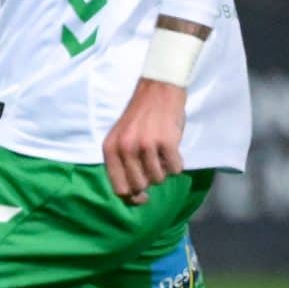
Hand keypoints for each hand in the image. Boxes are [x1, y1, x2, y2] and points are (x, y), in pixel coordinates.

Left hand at [103, 79, 186, 205]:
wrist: (158, 89)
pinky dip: (178, 163)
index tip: (143, 198)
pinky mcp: (166, 142)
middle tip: (155, 164)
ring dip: (165, 169)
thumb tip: (134, 195)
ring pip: (159, 178)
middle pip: (140, 185)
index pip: (119, 187)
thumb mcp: (122, 138)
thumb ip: (123, 163)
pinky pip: (176, 169)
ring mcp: (145, 145)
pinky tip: (173, 148)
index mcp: (110, 149)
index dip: (132, 198)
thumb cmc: (141, 118)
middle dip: (150, 180)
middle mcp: (125, 148)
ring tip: (162, 151)